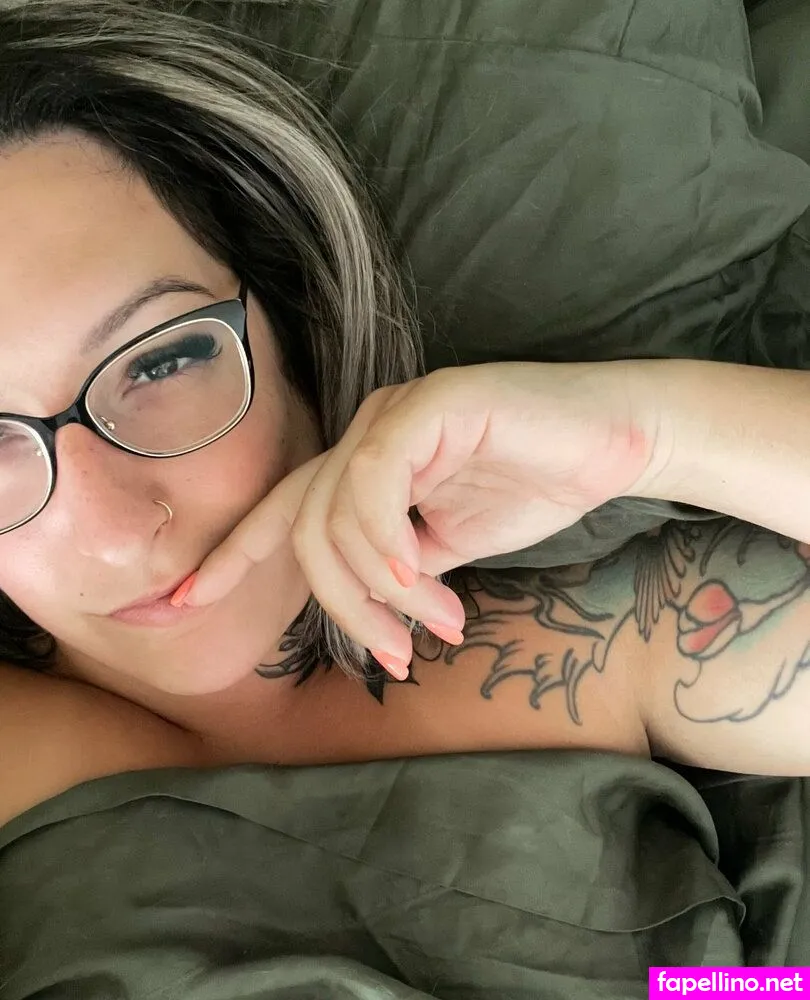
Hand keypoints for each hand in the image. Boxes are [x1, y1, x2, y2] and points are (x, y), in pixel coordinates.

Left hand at [179, 361, 656, 677]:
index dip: (228, 557)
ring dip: (381, 590)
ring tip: (438, 621)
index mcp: (366, 463)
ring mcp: (394, 413)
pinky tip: (423, 574)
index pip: (283, 512)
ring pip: (336, 515)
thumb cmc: (538, 483)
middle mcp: (368, 431)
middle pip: (306, 530)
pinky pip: (375, 481)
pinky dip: (387, 541)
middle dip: (343, 608)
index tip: (176, 605)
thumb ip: (400, 566)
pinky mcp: (429, 404)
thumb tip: (372, 603)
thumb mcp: (451, 546)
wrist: (618, 440)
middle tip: (398, 657)